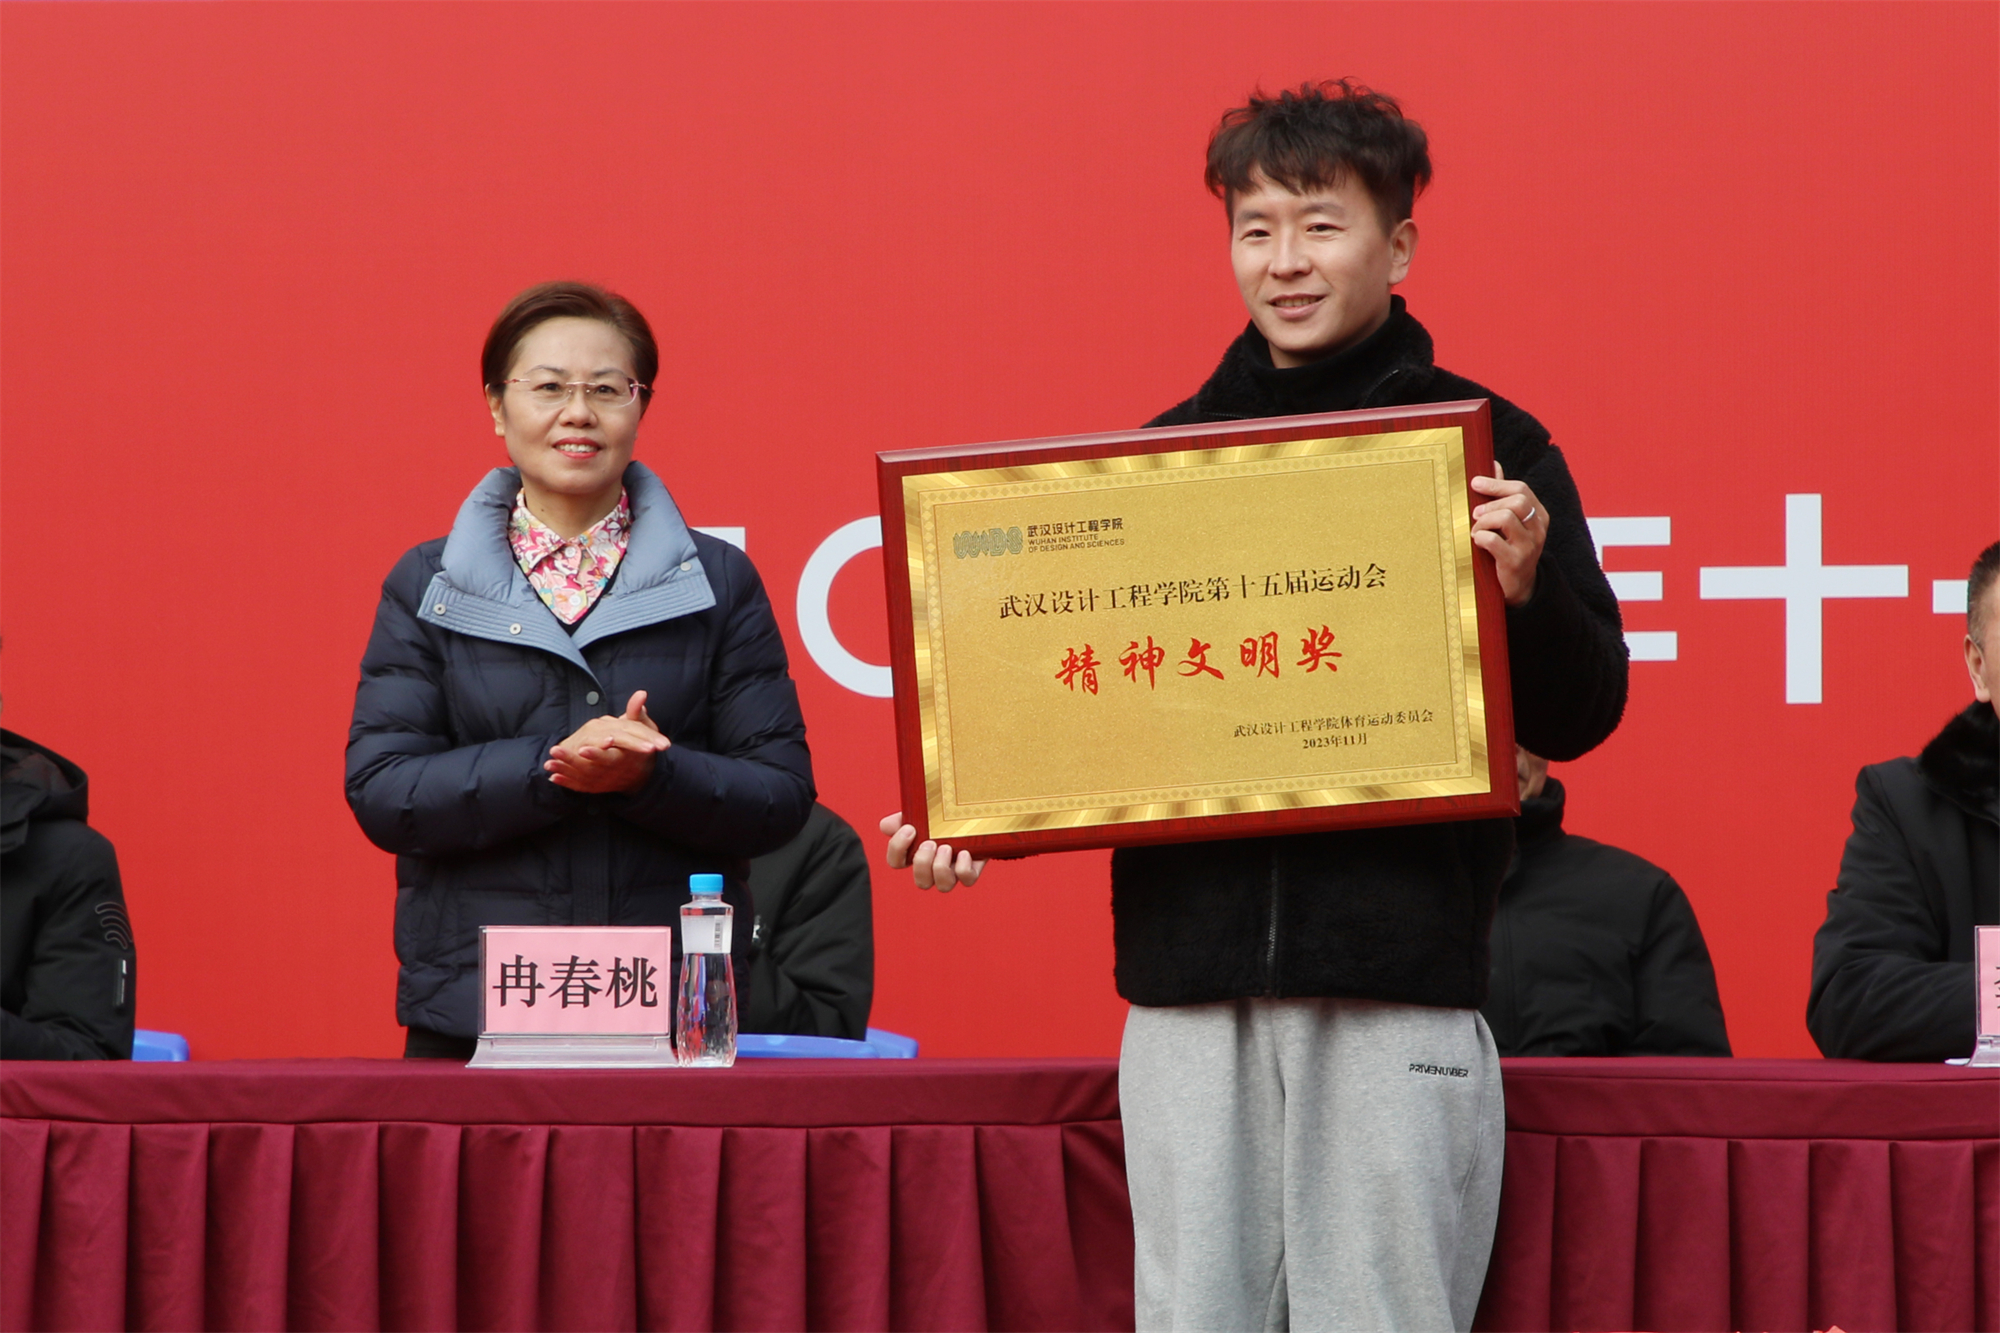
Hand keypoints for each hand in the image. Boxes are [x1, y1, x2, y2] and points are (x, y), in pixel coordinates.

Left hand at [546, 691, 669, 793]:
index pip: (609, 757)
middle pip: (591, 768)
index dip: (596, 754)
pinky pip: (579, 785)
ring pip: (582, 777)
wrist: (641, 770)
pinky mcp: (595, 785)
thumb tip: (641, 693)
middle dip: (572, 760)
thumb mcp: (643, 729)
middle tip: (555, 750)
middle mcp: (612, 772)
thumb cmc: (641, 745)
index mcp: (623, 757)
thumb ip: (636, 713)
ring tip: (548, 763)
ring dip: (565, 770)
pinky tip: (552, 777)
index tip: (582, 749)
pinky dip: (566, 782)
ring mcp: (603, 780)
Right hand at [879, 811, 985, 891]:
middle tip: (929, 843)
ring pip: (943, 886)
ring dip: (941, 869)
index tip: (909, 830)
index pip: (896, 862)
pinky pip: (967, 880)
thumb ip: (903, 818)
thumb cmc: (943, 817)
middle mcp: (933, 868)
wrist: (973, 814)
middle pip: (921, 882)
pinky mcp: (972, 870)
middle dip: (923, 863)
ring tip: (946, 848)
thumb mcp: (922, 813)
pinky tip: (965, 853)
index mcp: (916, 853)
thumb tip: (886, 826)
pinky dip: (963, 869)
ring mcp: (953, 872)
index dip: (897, 850)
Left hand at [1470, 461, 1546, 607]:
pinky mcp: (1515, 562)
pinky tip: (1477, 542)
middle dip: (1490, 504)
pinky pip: (1493, 540)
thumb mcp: (1511, 522)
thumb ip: (1503, 494)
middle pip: (1517, 501)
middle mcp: (1538, 529)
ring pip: (1506, 517)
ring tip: (1476, 530)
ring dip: (1483, 521)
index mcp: (1539, 515)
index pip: (1521, 489)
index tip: (1475, 483)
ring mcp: (1529, 546)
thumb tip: (1493, 464)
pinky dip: (1480, 537)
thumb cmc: (1510, 548)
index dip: (1496, 484)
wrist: (1519, 587)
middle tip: (1475, 513)